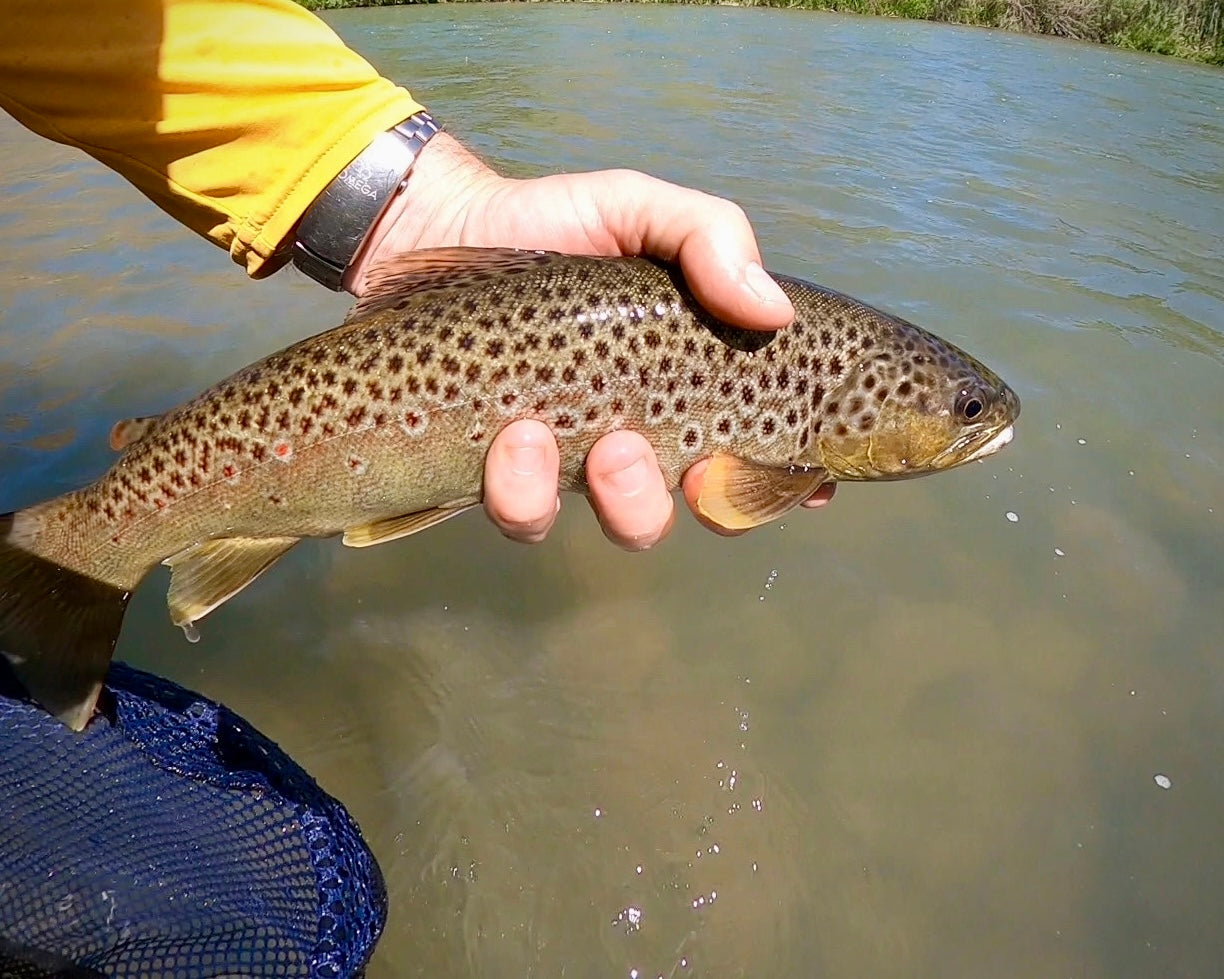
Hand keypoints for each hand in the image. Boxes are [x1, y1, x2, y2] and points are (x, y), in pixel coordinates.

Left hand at [346, 134, 834, 547]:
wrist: (439, 230)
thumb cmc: (553, 222)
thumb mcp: (639, 209)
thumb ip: (711, 239)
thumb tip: (776, 313)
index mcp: (695, 377)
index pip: (767, 442)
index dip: (795, 473)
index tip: (809, 478)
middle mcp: (651, 429)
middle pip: (711, 506)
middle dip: (710, 499)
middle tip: (688, 462)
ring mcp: (581, 461)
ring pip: (630, 526)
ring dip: (627, 500)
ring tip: (599, 443)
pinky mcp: (508, 475)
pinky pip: (530, 519)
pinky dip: (529, 492)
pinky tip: (515, 436)